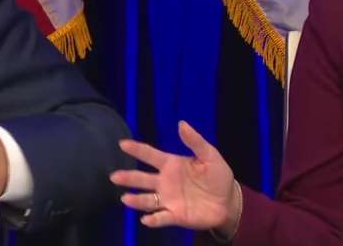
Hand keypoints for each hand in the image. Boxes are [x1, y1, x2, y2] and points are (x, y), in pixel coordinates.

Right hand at [110, 121, 240, 233]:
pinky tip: (146, 219)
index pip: (151, 156)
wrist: (228, 200)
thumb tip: (181, 123)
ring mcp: (168, 199)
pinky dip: (153, 219)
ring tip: (126, 198)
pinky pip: (161, 218)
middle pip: (143, 179)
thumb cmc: (217, 175)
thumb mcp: (210, 155)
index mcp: (172, 165)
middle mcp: (165, 182)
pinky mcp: (175, 215)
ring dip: (137, 200)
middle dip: (129, 178)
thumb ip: (195, 141)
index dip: (137, 149)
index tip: (122, 144)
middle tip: (114, 176)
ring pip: (147, 200)